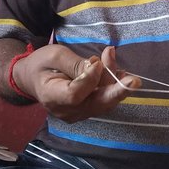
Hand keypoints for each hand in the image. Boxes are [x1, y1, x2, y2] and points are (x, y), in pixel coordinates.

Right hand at [13, 45, 139, 122]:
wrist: (33, 78)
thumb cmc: (42, 64)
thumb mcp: (54, 56)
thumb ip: (76, 64)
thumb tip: (98, 67)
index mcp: (52, 97)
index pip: (75, 95)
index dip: (89, 79)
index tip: (96, 61)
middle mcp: (67, 111)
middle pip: (97, 104)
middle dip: (118, 91)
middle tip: (135, 80)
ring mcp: (78, 113)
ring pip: (103, 100)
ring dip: (115, 80)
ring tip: (112, 55)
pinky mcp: (87, 109)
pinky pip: (103, 99)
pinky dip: (112, 83)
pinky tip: (116, 67)